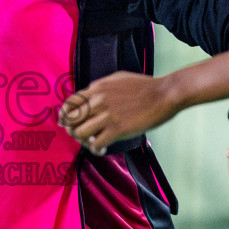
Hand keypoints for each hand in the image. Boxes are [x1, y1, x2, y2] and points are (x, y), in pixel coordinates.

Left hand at [57, 72, 178, 155]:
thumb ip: (100, 86)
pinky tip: (102, 148)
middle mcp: (98, 101)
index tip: (66, 123)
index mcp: (96, 88)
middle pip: (71, 120)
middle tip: (82, 136)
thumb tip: (90, 91)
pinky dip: (96, 149)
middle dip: (72, 130)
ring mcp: (107, 116)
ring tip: (94, 142)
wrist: (164, 94)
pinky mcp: (117, 129)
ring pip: (80, 133)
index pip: (69, 103)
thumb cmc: (144, 86)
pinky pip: (96, 144)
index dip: (64, 115)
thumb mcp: (117, 79)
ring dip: (84, 141)